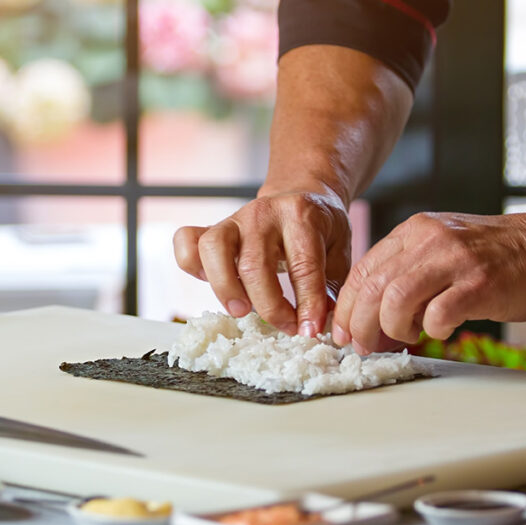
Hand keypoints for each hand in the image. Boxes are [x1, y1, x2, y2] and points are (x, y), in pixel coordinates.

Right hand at [173, 189, 351, 335]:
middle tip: (285, 327)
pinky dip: (190, 264)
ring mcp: (234, 218)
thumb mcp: (338, 249)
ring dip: (225, 287)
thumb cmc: (319, 228)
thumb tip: (325, 324)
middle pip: (255, 264)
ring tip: (242, 311)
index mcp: (301, 215)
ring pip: (213, 249)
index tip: (310, 330)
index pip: (303, 265)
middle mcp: (263, 213)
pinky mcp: (213, 227)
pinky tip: (209, 281)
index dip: (308, 303)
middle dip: (270, 306)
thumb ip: (332, 285)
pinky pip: (187, 240)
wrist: (300, 194)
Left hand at [331, 211, 525, 352]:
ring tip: (407, 336)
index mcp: (414, 231)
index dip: (347, 307)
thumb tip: (371, 312)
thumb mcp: (442, 246)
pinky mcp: (480, 284)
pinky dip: (433, 330)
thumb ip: (408, 268)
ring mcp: (455, 260)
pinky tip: (441, 330)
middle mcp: (430, 240)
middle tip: (365, 346)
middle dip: (360, 325)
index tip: (345, 332)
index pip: (363, 271)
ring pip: (396, 300)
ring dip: (393, 328)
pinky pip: (438, 314)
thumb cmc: (497, 256)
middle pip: (373, 288)